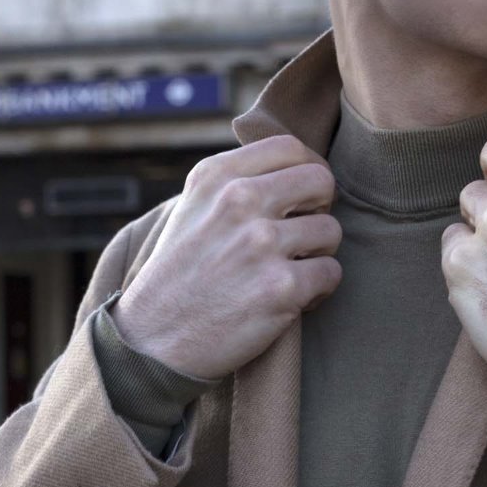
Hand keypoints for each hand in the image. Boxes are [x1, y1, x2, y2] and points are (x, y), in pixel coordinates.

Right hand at [111, 136, 342, 378]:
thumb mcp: (193, 207)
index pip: (289, 147)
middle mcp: (239, 201)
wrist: (154, 340)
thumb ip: (236, 181)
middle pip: (321, 181)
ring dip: (318, 254)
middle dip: (319, 209)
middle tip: (300, 234)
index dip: (305, 171)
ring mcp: (261, 243)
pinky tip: (289, 298)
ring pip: (331, 231)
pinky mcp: (281, 287)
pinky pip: (331, 273)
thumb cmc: (182, 274)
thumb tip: (296, 165)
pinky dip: (317, 290)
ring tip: (288, 271)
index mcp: (217, 176)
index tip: (298, 199)